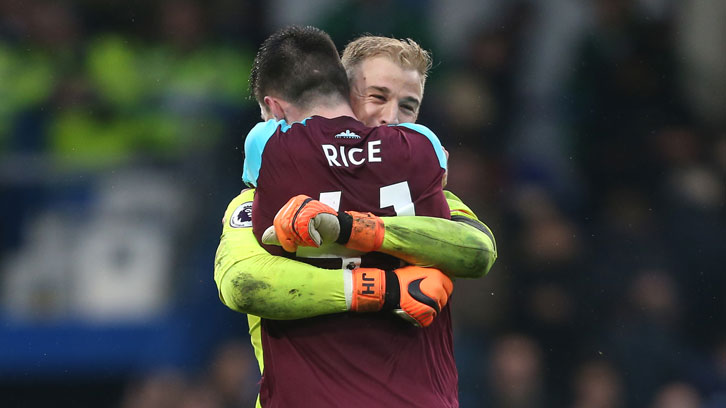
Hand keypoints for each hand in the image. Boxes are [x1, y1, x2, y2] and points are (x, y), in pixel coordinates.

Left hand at [262, 195, 384, 252]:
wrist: (338, 229)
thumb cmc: (318, 231)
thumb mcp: (297, 232)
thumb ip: (282, 233)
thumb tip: (264, 238)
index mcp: (292, 203)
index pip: (278, 221)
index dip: (282, 236)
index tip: (290, 245)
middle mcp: (297, 200)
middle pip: (282, 224)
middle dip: (289, 239)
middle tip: (298, 245)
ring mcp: (305, 204)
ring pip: (291, 227)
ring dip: (300, 239)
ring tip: (309, 239)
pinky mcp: (312, 211)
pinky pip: (302, 228)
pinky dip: (308, 237)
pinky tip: (315, 238)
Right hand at [348, 265, 453, 327]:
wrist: (390, 289)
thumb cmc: (401, 278)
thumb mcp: (418, 269)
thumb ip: (430, 274)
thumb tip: (438, 278)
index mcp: (438, 276)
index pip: (449, 286)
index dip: (442, 289)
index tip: (434, 290)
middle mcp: (438, 290)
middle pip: (444, 298)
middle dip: (437, 299)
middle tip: (424, 297)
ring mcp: (433, 303)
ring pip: (437, 309)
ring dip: (430, 308)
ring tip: (418, 303)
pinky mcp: (427, 315)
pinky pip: (430, 319)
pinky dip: (424, 317)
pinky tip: (416, 311)